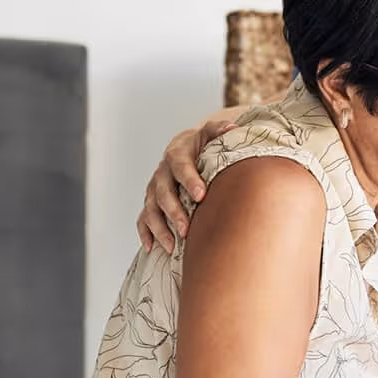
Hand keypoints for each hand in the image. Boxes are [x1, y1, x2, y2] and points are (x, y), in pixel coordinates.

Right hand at [136, 119, 229, 253]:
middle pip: (163, 193)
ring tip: (173, 247)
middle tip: (187, 230)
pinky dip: (146, 234)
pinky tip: (152, 249)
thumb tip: (234, 129)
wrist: (187, 149)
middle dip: (174, 212)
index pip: (181, 166)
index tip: (201, 196)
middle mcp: (162, 173)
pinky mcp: (150, 203)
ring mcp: (153, 189)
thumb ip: (221, 131)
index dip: (189, 180)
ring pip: (151, 210)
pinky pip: (143, 219)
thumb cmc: (204, 144)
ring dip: (160, 229)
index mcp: (177, 154)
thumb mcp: (212, 133)